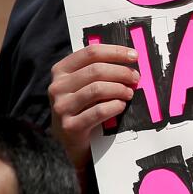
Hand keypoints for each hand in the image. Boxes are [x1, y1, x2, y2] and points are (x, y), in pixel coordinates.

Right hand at [49, 44, 138, 170]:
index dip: (115, 52)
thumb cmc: (86, 107)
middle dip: (122, 72)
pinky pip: (99, 111)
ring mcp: (61, 107)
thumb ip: (100, 70)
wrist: (74, 142)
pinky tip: (121, 105)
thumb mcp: (86, 85)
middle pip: (96, 70)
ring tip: (130, 93)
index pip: (90, 53)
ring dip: (120, 89)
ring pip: (97, 89)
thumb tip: (131, 57)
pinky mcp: (69, 126)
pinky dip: (115, 106)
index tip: (134, 55)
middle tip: (136, 78)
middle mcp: (56, 87)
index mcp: (61, 71)